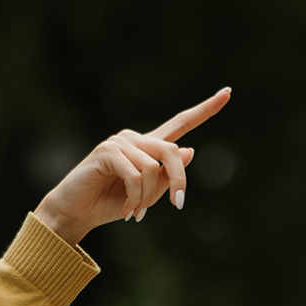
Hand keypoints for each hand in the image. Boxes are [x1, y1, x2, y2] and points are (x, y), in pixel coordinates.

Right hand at [35, 87, 231, 244]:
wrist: (77, 213)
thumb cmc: (111, 204)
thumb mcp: (147, 196)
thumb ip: (167, 176)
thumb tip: (189, 151)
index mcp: (148, 147)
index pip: (181, 123)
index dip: (205, 109)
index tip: (228, 92)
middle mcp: (135, 139)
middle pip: (172, 151)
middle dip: (179, 182)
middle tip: (177, 205)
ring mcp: (119, 142)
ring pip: (153, 168)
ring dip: (147, 198)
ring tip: (135, 212)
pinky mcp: (106, 152)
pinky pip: (135, 175)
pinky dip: (135, 197)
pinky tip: (126, 210)